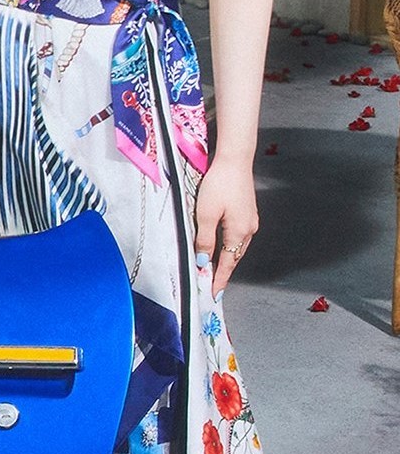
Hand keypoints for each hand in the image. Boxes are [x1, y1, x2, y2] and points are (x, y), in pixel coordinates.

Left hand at [195, 155, 257, 297]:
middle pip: (235, 257)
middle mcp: (249, 229)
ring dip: (226, 259)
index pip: (227, 264)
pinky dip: (230, 245)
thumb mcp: (206, 215)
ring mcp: (250, 219)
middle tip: (212, 285)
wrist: (234, 159)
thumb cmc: (220, 183)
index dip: (219, 280)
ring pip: (237, 247)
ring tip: (215, 269)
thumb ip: (205, 240)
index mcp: (239, 233)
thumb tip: (204, 261)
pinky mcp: (247, 211)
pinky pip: (238, 235)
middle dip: (223, 272)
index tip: (214, 294)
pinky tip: (222, 244)